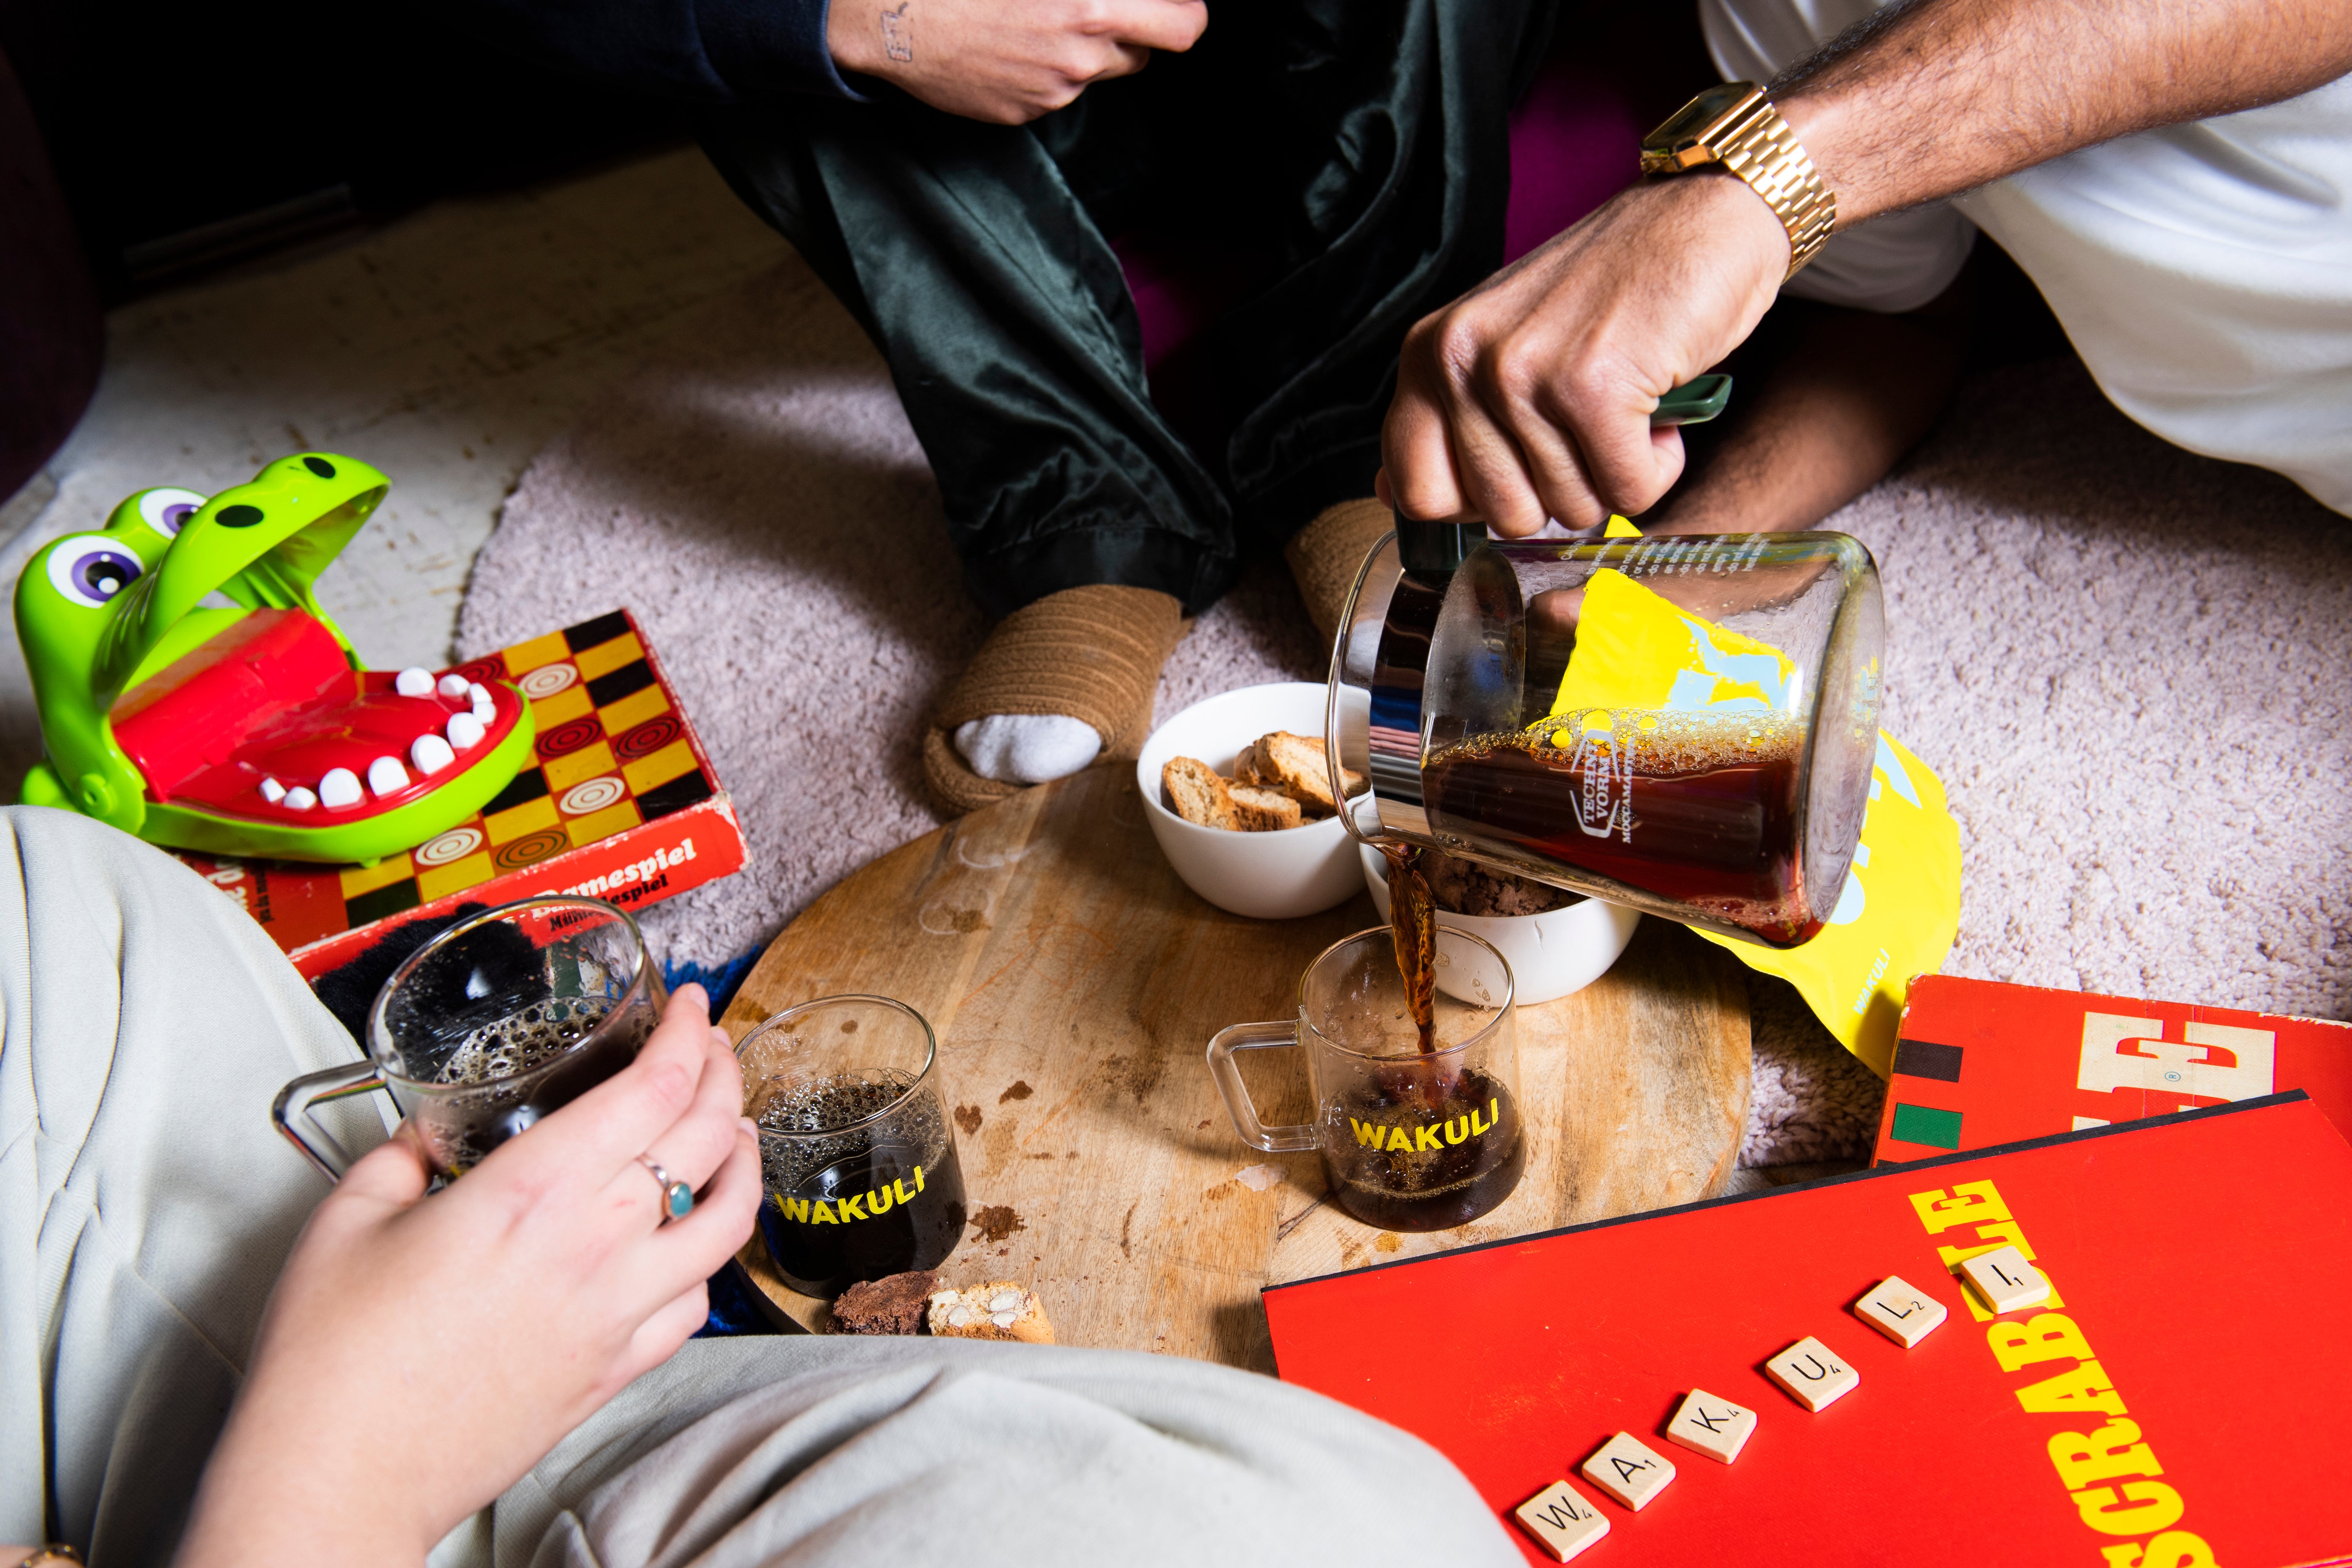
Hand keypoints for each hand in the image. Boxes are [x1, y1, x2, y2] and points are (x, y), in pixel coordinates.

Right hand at [174, 985, 760, 1567]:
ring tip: (736, 1131)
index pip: (655, 1086)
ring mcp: (618, 1311)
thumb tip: (421, 1137)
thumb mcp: (349, 1221)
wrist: (341, 1476)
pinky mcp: (617, 1370)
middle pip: (708, 1134)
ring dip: (744, 1161)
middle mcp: (597, 1244)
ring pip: (730, 1219)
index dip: (690, 1033)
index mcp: (536, 1191)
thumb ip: (399, 1159)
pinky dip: (709, 1260)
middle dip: (725, 1074)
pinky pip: (697, 1303)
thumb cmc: (335, 1360)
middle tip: (714, 1049)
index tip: (692, 1005)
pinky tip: (694, 1240)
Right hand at [828, 0, 1207, 124]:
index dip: (1186, 14)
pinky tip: (1015, 47)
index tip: (1180, 6)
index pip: (1183, 26)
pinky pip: (1059, 92)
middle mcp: (1080, 54)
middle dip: (1142, 34)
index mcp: (1089, 7)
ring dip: (1090, 51)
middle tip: (1118, 14)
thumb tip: (1126, 1)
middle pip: (1148, 54)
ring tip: (1045, 23)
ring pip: (1100, 72)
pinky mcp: (1028, 111)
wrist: (900, 23)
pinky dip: (1048, 71)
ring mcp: (1054, 89)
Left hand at [1378, 171, 1788, 535]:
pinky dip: (1656, 465)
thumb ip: (1449, 418)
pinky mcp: (1593, 389)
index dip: (1477, 505)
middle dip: (1561, 492)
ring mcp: (1524, 373)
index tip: (1521, 470)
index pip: (1416, 493)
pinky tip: (1656, 407)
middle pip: (1503, 514)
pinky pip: (1626, 491)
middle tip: (1590, 429)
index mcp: (1430, 352)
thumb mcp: (1502, 345)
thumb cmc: (1611, 290)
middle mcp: (1464, 360)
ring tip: (1627, 403)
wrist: (1702, 217)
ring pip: (1569, 508)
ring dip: (1616, 472)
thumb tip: (1394, 495)